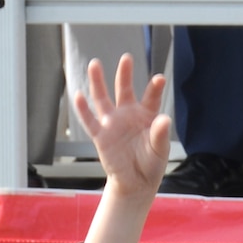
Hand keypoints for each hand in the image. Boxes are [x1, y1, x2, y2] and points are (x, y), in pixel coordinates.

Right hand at [74, 53, 169, 195]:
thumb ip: (160, 134)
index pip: (151, 98)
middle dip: (125, 74)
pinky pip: (90, 121)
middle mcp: (128, 114)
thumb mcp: (160, 150)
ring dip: (98, 82)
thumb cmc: (151, 164)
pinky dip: (83, 109)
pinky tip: (78, 95)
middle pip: (124, 90)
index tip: (160, 79)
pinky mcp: (101, 136)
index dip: (154, 88)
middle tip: (126, 59)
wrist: (135, 184)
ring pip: (103, 99)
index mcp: (146, 116)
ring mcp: (112, 123)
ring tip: (95, 65)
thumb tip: (164, 119)